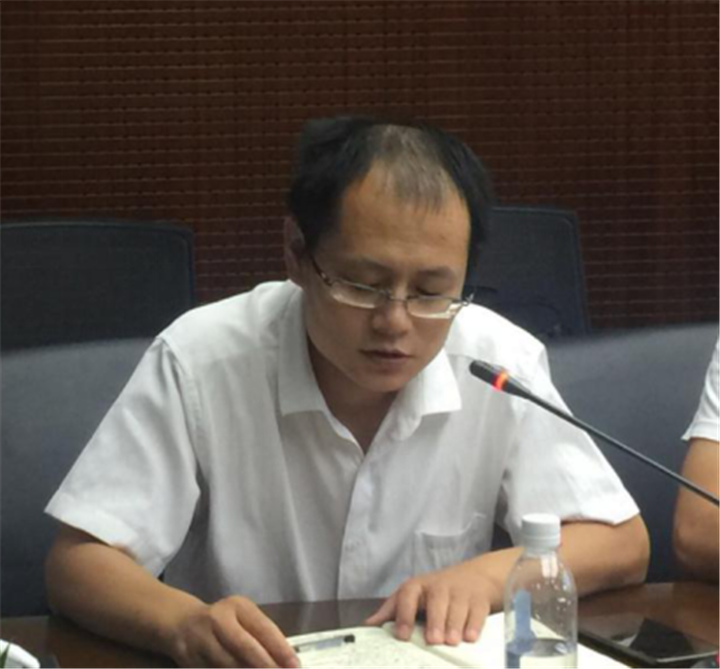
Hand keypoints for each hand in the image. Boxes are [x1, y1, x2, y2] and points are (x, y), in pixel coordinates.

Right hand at [167, 595, 298, 667]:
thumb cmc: (224, 621)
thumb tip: (287, 662)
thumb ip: (262, 636)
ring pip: (228, 666)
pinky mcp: (190, 661)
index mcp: (237, 606)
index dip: (280, 649)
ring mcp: (201, 642)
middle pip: (245, 647)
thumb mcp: (243, 618)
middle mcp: (217, 621)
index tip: (295, 666)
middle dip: (265, 666)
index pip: (262, 628)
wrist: (181, 624)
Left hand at [365, 560, 497, 645]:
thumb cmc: (437, 591)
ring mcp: (461, 591)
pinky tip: (470, 637)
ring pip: (457, 607)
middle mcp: (439, 586)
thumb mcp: (414, 595)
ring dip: (454, 625)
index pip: (408, 595)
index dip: (404, 614)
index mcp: (418, 586)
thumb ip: (392, 610)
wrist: (476, 576)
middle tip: (433, 640)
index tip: (402, 635)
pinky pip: (477, 611)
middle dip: (435, 620)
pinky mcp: (479, 599)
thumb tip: (369, 625)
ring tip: (451, 641)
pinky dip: (474, 624)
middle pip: (437, 601)